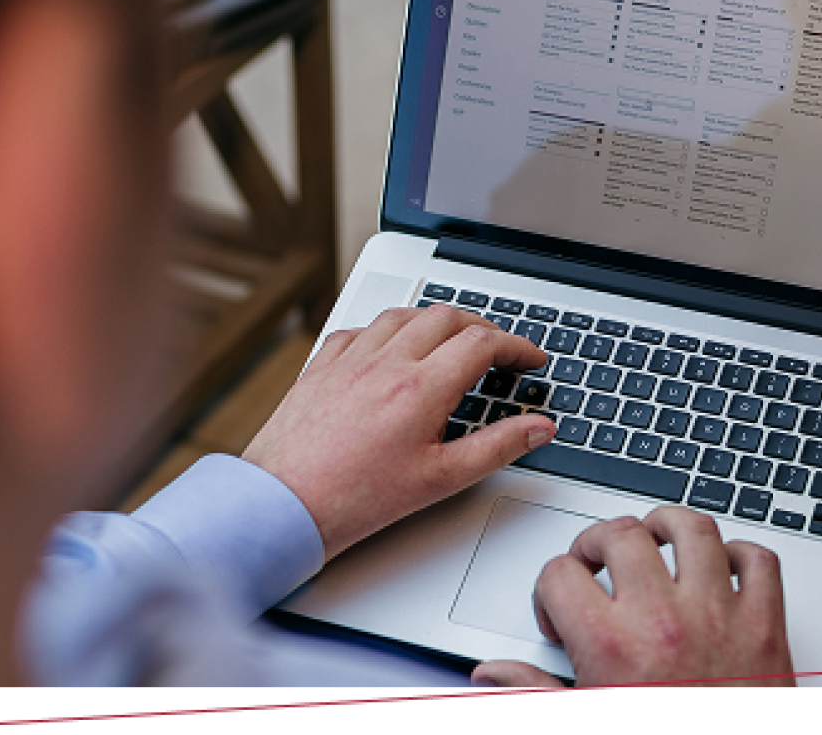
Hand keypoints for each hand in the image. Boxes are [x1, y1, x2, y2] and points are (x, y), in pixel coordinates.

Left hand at [242, 304, 554, 559]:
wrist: (284, 505)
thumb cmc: (355, 499)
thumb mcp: (441, 480)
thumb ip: (497, 447)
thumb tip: (537, 428)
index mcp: (421, 388)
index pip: (483, 343)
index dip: (517, 346)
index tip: (530, 359)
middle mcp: (385, 362)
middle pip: (447, 317)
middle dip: (482, 327)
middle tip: (499, 350)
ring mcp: (350, 361)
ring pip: (402, 315)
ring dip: (435, 321)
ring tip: (450, 341)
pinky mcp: (320, 368)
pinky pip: (358, 330)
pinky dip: (385, 331)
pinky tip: (389, 349)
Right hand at [471, 506, 794, 687]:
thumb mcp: (583, 719)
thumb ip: (534, 690)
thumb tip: (490, 673)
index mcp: (612, 647)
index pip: (561, 574)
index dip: (549, 588)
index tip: (559, 610)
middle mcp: (663, 621)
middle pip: (621, 534)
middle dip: (598, 541)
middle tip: (597, 565)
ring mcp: (720, 617)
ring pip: (693, 529)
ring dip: (668, 526)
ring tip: (655, 540)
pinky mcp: (766, 626)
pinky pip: (759, 562)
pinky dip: (741, 554)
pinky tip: (720, 568)